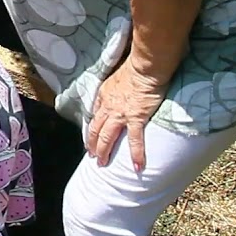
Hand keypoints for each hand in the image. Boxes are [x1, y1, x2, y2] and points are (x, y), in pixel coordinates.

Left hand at [85, 54, 167, 171]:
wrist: (144, 68)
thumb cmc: (133, 70)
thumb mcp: (114, 79)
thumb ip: (110, 91)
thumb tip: (109, 99)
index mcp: (103, 97)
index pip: (94, 116)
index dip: (91, 129)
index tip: (91, 138)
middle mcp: (108, 107)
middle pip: (96, 130)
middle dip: (92, 145)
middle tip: (92, 156)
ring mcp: (120, 115)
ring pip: (107, 137)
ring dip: (104, 152)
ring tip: (102, 164)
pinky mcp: (136, 118)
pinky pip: (135, 140)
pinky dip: (136, 154)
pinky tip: (137, 166)